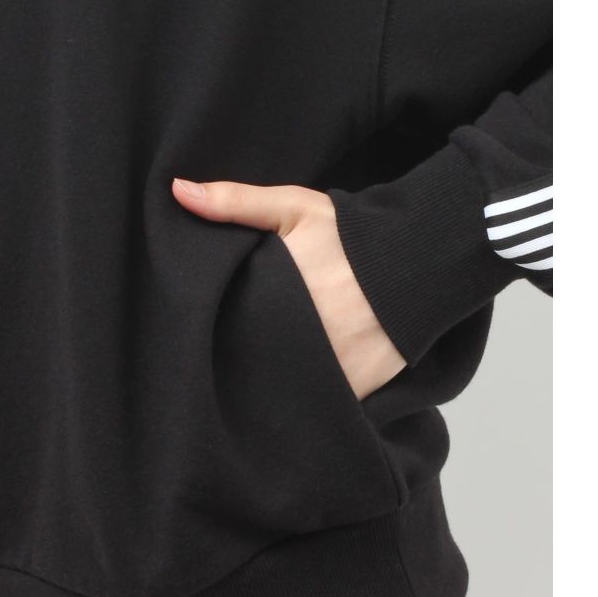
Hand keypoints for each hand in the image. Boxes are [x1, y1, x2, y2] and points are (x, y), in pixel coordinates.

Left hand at [172, 178, 405, 400]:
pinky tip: (302, 390)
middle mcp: (296, 340)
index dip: (214, 336)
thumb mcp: (293, 208)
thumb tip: (176, 191)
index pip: (225, 332)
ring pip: (283, 390)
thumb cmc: (352, 235)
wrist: (421, 259)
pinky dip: (311, 400)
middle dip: (243, 363)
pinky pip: (321, 405)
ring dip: (273, 387)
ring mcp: (327, 370)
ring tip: (271, 373)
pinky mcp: (355, 390)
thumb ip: (235, 202)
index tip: (208, 335)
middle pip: (251, 365)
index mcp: (271, 300)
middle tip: (243, 354)